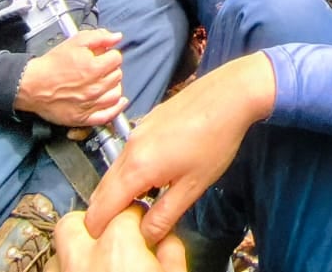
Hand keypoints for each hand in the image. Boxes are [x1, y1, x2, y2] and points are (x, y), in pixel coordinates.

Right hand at [15, 28, 127, 126]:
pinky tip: (118, 102)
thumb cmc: (51, 65)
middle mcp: (95, 87)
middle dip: (110, 69)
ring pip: (116, 94)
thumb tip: (117, 37)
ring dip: (113, 86)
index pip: (116, 59)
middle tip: (100, 68)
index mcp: (94, 68)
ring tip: (104, 82)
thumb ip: (99, 37)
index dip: (110, 55)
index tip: (103, 56)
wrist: (32, 85)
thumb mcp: (75, 41)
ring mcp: (90, 104)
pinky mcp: (84, 118)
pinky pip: (108, 115)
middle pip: (117, 75)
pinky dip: (116, 109)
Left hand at [52, 207, 185, 271]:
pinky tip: (87, 271)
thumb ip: (171, 249)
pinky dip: (68, 268)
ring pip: (58, 248)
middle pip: (74, 222)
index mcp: (117, 246)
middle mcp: (83, 258)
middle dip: (92, 222)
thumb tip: (166, 240)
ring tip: (97, 259)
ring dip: (76, 248)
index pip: (124, 210)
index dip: (136, 215)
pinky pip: (56, 269)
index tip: (141, 224)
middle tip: (111, 235)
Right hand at [86, 52, 276, 244]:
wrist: (231, 94)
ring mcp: (137, 131)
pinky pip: (127, 154)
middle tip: (132, 225)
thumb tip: (145, 235)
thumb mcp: (193, 186)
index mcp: (137, 167)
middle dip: (110, 212)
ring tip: (148, 202)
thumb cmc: (216, 140)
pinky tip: (157, 175)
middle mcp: (129, 147)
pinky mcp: (147, 122)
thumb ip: (164, 215)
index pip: (100, 209)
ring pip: (115, 171)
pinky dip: (131, 171)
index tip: (116, 239)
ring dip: (122, 191)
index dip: (102, 229)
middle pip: (102, 190)